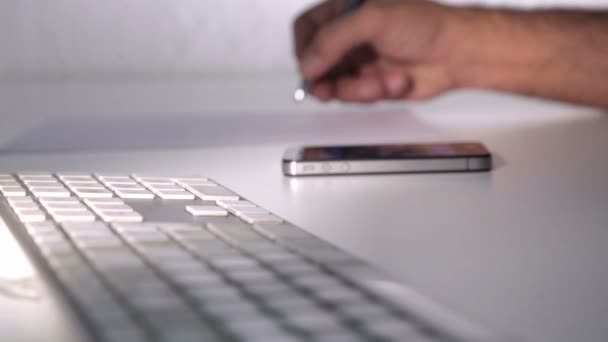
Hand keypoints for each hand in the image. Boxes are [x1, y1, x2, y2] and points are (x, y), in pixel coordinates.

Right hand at [293, 0, 457, 102]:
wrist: (457, 54)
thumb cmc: (426, 25)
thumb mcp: (372, 20)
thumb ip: (333, 39)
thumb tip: (308, 63)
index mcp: (347, 10)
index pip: (308, 28)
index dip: (303, 48)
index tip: (309, 65)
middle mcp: (351, 36)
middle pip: (316, 61)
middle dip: (324, 78)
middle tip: (327, 89)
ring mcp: (360, 61)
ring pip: (334, 84)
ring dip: (354, 88)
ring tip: (376, 83)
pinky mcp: (371, 83)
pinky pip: (355, 96)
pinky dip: (372, 93)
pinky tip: (393, 82)